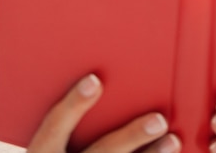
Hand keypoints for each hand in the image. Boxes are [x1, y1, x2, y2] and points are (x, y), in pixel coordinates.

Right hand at [27, 74, 180, 152]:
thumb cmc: (54, 148)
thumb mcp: (47, 137)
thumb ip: (63, 112)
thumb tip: (93, 71)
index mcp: (43, 152)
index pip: (54, 127)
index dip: (73, 104)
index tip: (94, 80)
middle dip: (130, 137)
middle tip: (158, 120)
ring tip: (172, 140)